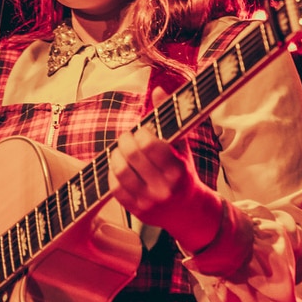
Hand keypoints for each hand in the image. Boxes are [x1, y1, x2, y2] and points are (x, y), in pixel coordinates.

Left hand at [107, 126, 222, 252]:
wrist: (189, 211)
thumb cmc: (184, 173)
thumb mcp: (182, 147)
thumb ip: (170, 119)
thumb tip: (157, 89)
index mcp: (177, 169)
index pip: (150, 145)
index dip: (140, 133)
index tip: (141, 131)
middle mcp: (163, 187)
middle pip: (132, 155)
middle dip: (125, 140)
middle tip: (126, 137)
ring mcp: (149, 201)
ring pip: (120, 172)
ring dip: (115, 155)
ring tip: (120, 150)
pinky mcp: (137, 211)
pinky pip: (115, 189)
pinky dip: (112, 174)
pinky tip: (118, 167)